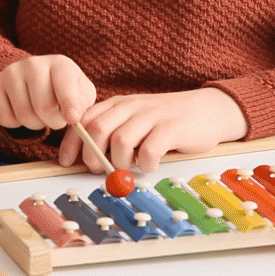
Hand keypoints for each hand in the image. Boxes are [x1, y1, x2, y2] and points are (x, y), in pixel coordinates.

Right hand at [0, 55, 95, 135]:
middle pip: (44, 107)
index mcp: (60, 63)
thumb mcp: (81, 94)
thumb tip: (73, 117)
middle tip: (55, 118)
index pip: (65, 87)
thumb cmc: (63, 90)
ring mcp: (10, 72)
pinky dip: (15, 124)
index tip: (72, 119)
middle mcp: (33, 63)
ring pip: (23, 115)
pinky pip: (3, 117)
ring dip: (35, 124)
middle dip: (53, 121)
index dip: (70, 106)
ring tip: (39, 114)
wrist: (34, 79)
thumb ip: (82, 105)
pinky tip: (20, 111)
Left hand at [62, 88, 246, 174]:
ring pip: (120, 140)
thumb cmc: (166, 121)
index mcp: (118, 105)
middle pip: (97, 130)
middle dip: (93, 156)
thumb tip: (86, 158)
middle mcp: (131, 107)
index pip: (84, 120)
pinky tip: (150, 164)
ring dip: (120, 161)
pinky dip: (145, 163)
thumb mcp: (135, 120)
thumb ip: (113, 132)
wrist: (207, 109)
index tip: (66, 162)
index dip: (72, 143)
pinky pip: (149, 149)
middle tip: (101, 170)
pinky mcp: (172, 127)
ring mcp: (151, 116)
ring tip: (130, 165)